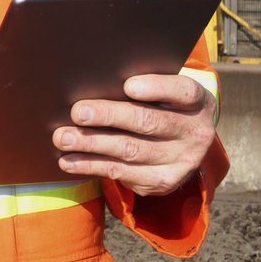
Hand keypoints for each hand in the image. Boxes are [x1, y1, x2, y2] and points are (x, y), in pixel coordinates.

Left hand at [52, 74, 215, 195]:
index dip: (156, 88)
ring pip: (130, 150)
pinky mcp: (162, 181)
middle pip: (147, 121)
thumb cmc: (159, 103)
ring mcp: (180, 161)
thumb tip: (92, 80)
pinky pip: (121, 173)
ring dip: (92, 143)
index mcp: (196, 102)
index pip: (182, 91)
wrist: (182, 141)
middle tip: (77, 112)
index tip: (128, 85)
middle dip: (108, 116)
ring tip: (63, 137)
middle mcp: (194, 132)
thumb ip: (137, 84)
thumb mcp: (162, 90)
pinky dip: (91, 165)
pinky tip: (69, 160)